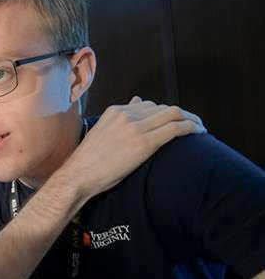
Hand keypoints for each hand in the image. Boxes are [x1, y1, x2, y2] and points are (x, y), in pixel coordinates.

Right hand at [64, 97, 204, 199]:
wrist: (78, 176)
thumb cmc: (88, 162)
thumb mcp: (101, 134)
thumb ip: (118, 120)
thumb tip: (136, 102)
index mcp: (115, 111)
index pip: (148, 105)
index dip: (164, 113)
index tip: (174, 123)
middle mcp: (126, 114)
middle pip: (163, 107)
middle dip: (181, 115)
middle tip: (193, 125)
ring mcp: (135, 127)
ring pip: (173, 114)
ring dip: (191, 119)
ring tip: (199, 129)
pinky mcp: (144, 142)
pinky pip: (175, 128)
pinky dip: (191, 128)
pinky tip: (200, 133)